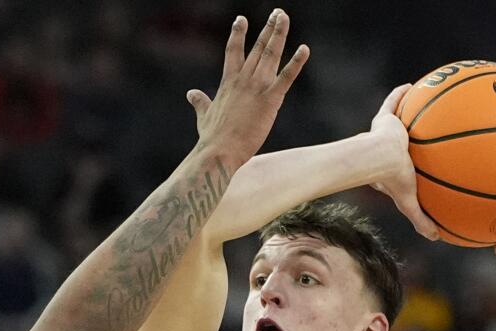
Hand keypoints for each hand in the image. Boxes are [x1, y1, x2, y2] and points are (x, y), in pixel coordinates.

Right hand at [187, 9, 309, 170]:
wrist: (219, 151)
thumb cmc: (212, 137)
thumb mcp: (204, 116)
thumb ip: (200, 102)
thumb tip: (191, 93)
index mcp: (228, 82)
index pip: (233, 51)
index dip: (237, 34)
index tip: (241, 19)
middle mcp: (243, 80)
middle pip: (257, 47)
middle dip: (268, 29)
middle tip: (277, 13)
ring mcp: (256, 88)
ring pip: (270, 55)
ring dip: (279, 34)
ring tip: (284, 17)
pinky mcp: (270, 101)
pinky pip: (286, 78)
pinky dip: (296, 63)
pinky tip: (304, 48)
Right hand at [369, 84, 438, 239]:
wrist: (378, 159)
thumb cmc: (392, 181)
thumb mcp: (409, 203)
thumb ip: (421, 220)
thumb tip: (437, 238)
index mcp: (389, 168)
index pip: (399, 166)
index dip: (405, 165)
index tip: (415, 164)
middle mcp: (386, 149)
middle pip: (398, 142)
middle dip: (406, 137)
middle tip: (417, 134)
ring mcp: (384, 133)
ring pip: (396, 120)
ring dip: (404, 112)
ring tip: (418, 104)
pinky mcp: (384, 118)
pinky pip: (393, 102)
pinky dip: (401, 93)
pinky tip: (413, 85)